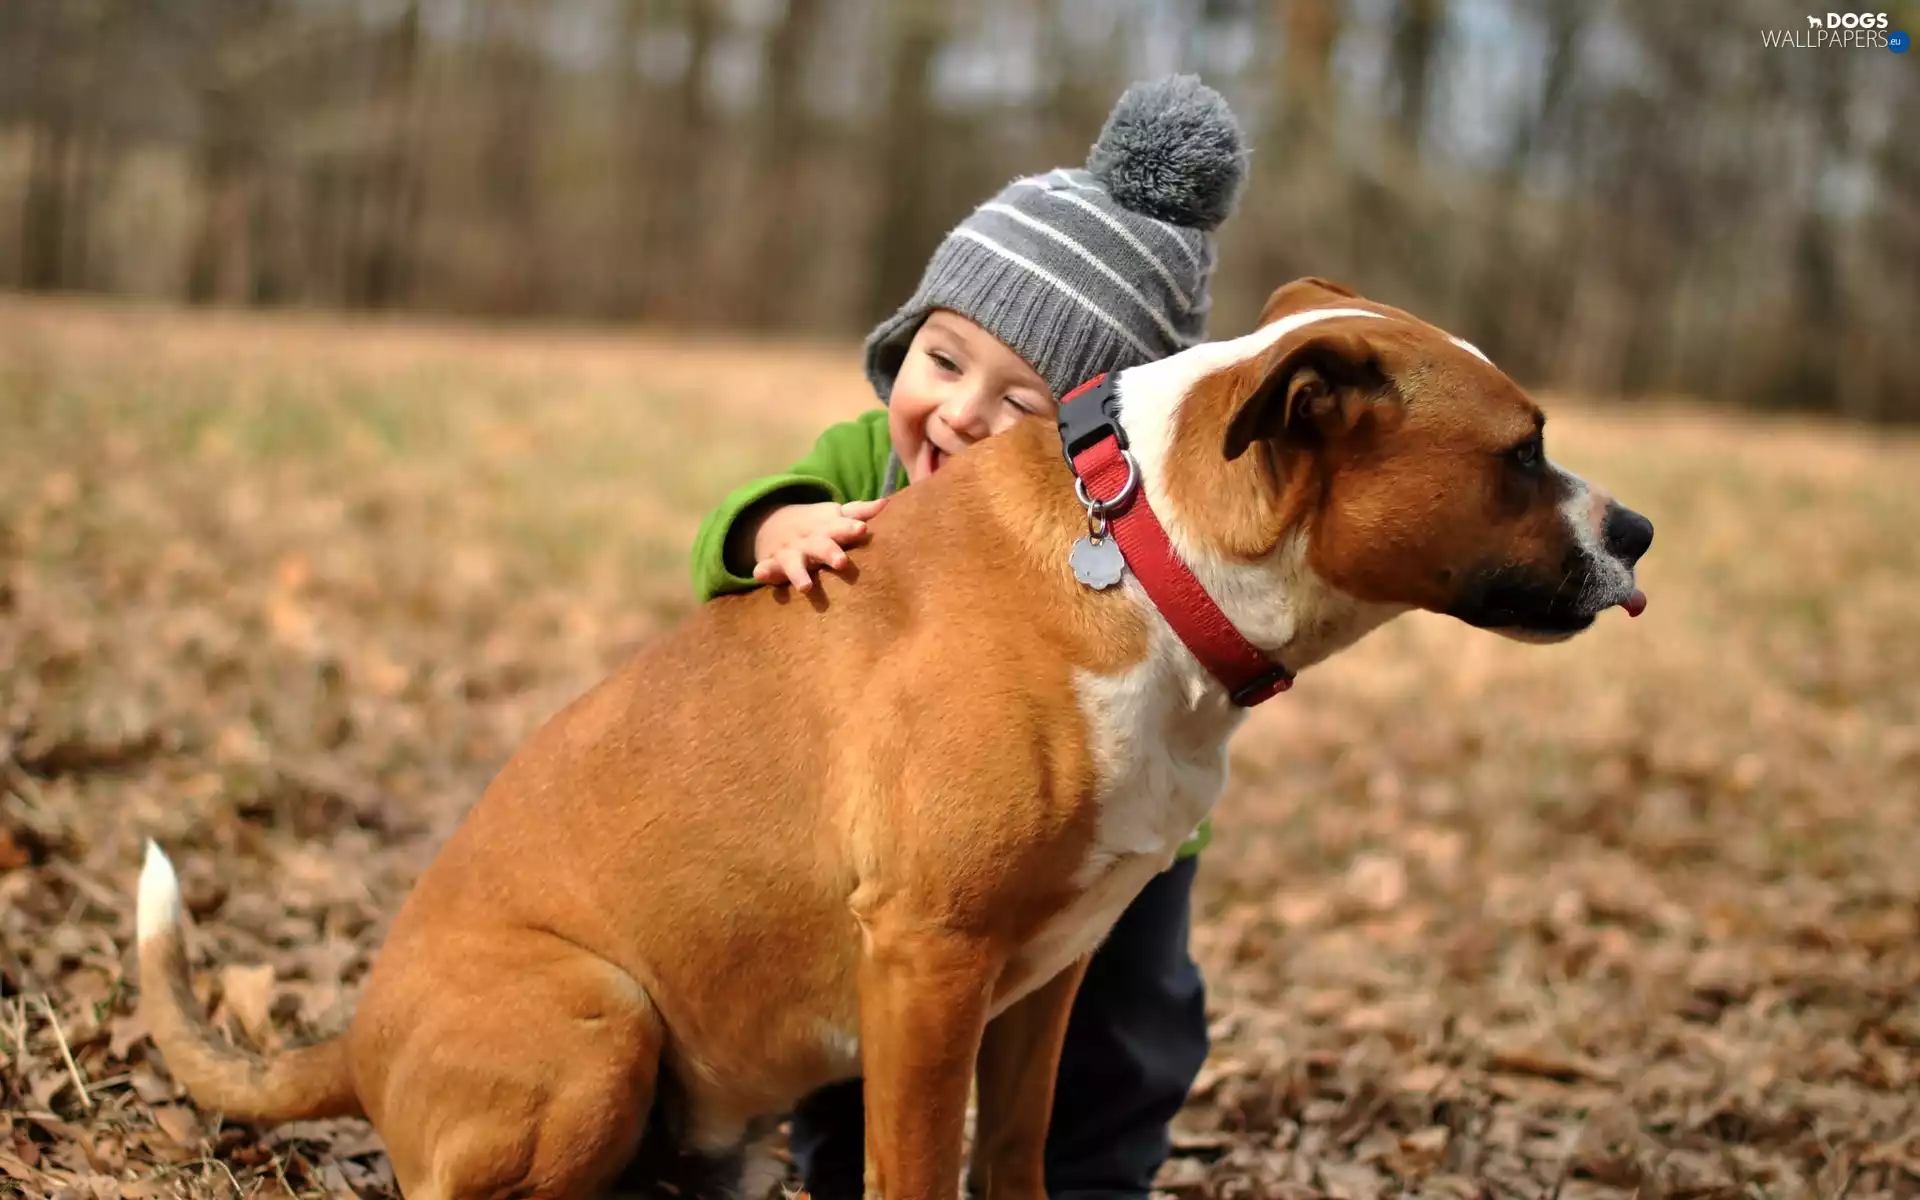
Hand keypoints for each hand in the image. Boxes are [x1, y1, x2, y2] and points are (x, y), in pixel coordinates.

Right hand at [749, 498, 888, 590]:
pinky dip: (763, 572)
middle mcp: (809, 539)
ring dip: (798, 573)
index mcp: (827, 527)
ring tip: (805, 586)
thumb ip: (859, 513)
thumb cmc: (820, 526)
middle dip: (830, 552)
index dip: (851, 528)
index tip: (862, 529)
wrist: (775, 523)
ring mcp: (791, 552)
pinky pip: (767, 568)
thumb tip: (886, 503)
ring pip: (794, 562)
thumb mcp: (836, 516)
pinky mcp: (774, 563)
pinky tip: (759, 575)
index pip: (841, 526)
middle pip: (820, 545)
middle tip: (841, 562)